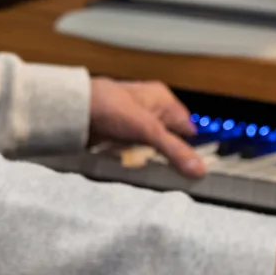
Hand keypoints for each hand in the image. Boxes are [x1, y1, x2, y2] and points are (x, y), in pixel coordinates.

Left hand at [89, 78, 204, 177]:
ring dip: (151, 160)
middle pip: (170, 139)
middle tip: (172, 174)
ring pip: (152, 147)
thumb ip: (174, 150)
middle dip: (169, 156)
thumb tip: (199, 169)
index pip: (188, 128)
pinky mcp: (120, 134)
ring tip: (151, 171)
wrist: (76, 110)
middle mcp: (152, 109)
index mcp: (164, 100)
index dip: (192, 148)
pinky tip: (134, 166)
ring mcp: (135, 122)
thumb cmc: (112, 107)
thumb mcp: (148, 130)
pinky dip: (135, 160)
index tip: (195, 171)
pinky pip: (135, 151)